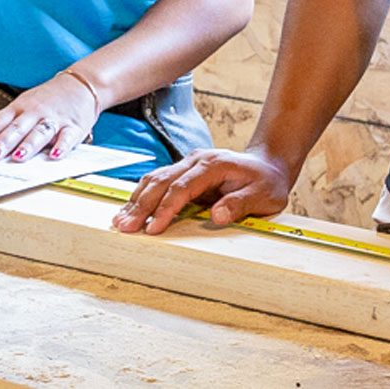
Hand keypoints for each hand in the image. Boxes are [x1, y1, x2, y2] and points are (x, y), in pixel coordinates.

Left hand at [0, 71, 98, 162]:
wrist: (81, 85)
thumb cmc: (46, 99)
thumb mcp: (19, 106)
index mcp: (19, 109)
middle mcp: (34, 113)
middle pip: (17, 128)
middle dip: (4, 142)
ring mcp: (54, 119)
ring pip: (39, 132)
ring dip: (29, 144)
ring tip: (19, 156)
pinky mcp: (74, 126)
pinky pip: (67, 137)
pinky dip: (62, 146)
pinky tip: (55, 155)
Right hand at [112, 147, 292, 233]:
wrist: (268, 165)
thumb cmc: (267, 182)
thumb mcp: (264, 196)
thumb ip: (240, 204)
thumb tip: (217, 216)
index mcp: (213, 165)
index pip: (182, 187)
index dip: (166, 208)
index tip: (153, 228)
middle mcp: (196, 160)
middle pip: (161, 181)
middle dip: (141, 205)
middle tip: (124, 226)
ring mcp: (188, 163)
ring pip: (155, 179)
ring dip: (137, 200)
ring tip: (120, 220)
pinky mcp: (184, 172)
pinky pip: (159, 181)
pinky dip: (143, 195)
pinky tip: (132, 209)